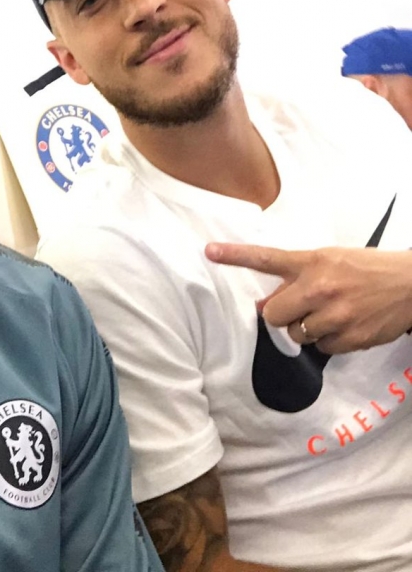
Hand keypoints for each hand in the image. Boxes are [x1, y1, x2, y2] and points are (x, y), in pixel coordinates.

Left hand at [205, 243, 411, 353]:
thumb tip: (265, 305)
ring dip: (306, 329)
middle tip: (300, 308)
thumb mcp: (329, 261)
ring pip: (297, 335)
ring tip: (329, 315)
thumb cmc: (365, 269)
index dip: (235, 255)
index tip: (209, 251)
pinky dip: (328, 342)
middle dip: (282, 314)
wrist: (411, 285)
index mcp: (312, 262)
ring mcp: (335, 316)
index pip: (266, 258)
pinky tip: (345, 326)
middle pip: (274, 314)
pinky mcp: (351, 338)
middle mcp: (319, 288)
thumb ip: (296, 278)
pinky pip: (322, 349)